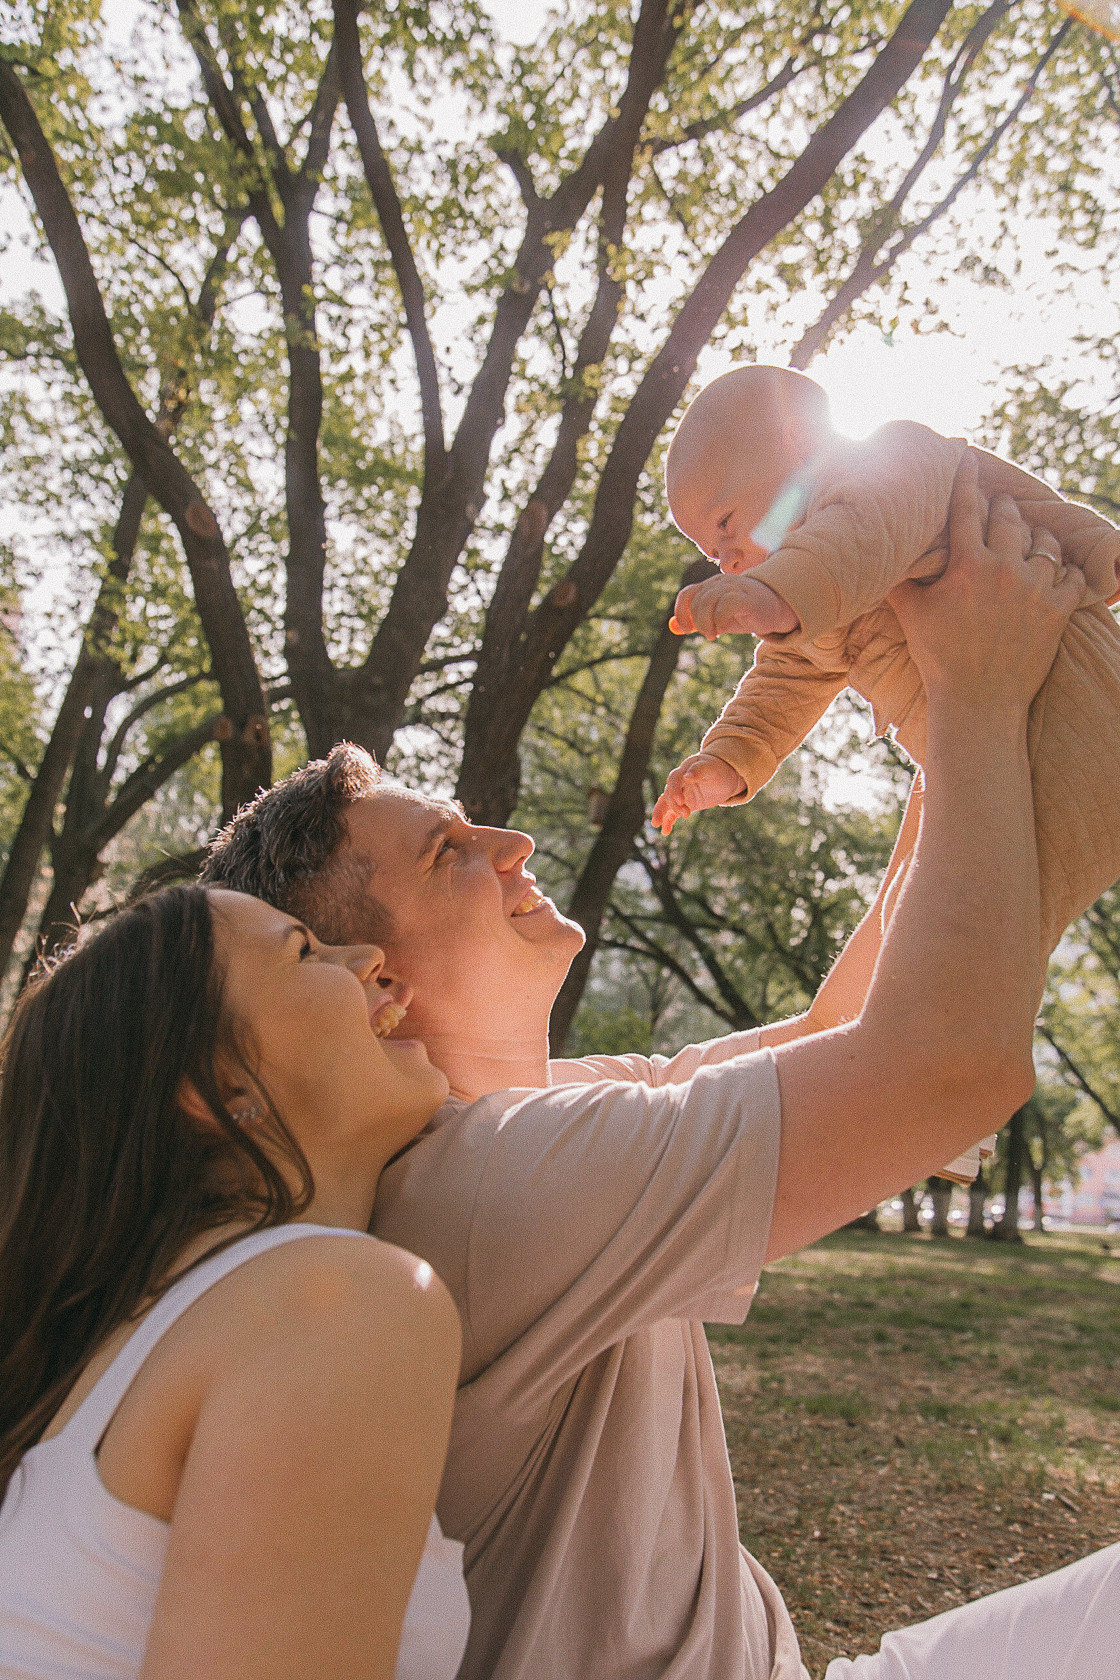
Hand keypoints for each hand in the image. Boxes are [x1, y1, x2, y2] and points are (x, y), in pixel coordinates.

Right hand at [652, 752, 745, 834]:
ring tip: (658, 825)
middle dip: (674, 806)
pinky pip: (672, 813)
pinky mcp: (683, 805)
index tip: (681, 801)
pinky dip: (667, 822)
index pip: (674, 779)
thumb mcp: (711, 769)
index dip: (675, 790)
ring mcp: (680, 794)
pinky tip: (665, 831)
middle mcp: (678, 783)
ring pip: (666, 804)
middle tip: (686, 815)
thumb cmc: (717, 770)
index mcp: (683, 771)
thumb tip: (686, 776)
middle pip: (669, 793)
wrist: (722, 778)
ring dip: (661, 814)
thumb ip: (699, 771)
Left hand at [670, 574, 799, 639]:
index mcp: (710, 586)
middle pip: (697, 600)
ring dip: (706, 622)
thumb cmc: (743, 612)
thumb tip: (672, 627)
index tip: (687, 630)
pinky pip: (727, 603)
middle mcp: (720, 583)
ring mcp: (735, 588)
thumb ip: (695, 621)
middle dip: (697, 622)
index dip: (682, 613)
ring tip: (714, 634)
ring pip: (709, 600)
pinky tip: (724, 628)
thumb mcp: (716, 618)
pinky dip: (721, 619)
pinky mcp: (747, 597)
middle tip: (709, 634)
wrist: (775, 608)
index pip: (686, 594)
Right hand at [887, 451, 1084, 718]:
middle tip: (999, 506)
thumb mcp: (911, 614)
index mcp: (967, 565)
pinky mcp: (1059, 609)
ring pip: (1045, 543)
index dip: (965, 478)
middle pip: (1009, 517)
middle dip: (1003, 508)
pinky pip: (1070, 573)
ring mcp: (1036, 588)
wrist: (979, 702)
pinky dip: (1063, 570)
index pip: (966, 508)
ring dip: (1036, 538)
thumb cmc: (939, 657)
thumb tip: (874, 557)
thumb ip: (900, 579)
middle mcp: (1005, 569)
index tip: (966, 456)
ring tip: (1028, 541)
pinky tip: (1054, 573)